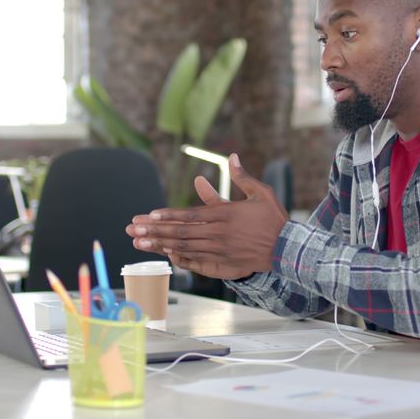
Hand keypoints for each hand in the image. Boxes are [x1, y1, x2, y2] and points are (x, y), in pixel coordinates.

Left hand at [125, 153, 287, 274]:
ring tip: (139, 242)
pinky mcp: (223, 262)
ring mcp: (220, 249)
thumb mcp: (260, 193)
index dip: (169, 216)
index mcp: (225, 214)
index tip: (150, 215)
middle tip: (132, 229)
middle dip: (154, 230)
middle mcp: (218, 233)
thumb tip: (233, 156)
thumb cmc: (273, 219)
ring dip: (159, 244)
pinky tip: (164, 253)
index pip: (190, 215)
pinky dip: (179, 256)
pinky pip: (196, 260)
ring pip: (183, 247)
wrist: (287, 248)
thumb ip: (242, 177)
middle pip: (180, 232)